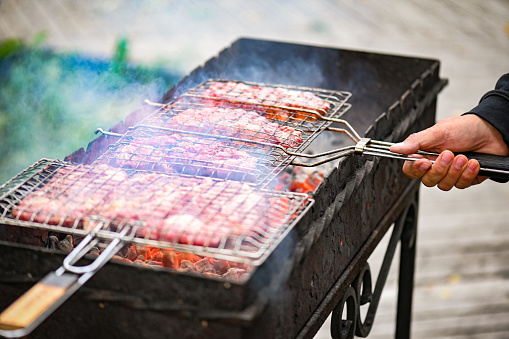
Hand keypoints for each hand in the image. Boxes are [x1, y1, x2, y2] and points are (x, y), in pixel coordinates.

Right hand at [389, 114, 508, 190]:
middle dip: (440, 169)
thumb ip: (415, 142)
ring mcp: (450, 174)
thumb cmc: (465, 128)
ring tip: (464, 156)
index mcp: (425, 154)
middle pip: (428, 180)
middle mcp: (436, 165)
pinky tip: (473, 163)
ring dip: (455, 171)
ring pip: (444, 185)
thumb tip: (394, 148)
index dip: (415, 169)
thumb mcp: (438, 132)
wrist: (493, 132)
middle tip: (449, 154)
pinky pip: (461, 185)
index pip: (410, 169)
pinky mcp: (465, 179)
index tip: (424, 162)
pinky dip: (468, 174)